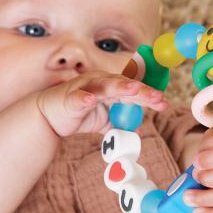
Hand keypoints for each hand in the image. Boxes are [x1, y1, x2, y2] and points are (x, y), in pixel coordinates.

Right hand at [34, 71, 169, 137]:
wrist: (49, 117)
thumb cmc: (77, 114)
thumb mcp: (103, 120)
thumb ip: (119, 121)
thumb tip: (138, 129)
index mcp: (109, 87)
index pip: (133, 91)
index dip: (148, 96)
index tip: (164, 103)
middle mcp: (99, 83)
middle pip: (123, 85)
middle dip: (141, 92)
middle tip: (157, 98)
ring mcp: (84, 88)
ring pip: (104, 86)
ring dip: (119, 87)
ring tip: (133, 89)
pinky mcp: (70, 98)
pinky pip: (78, 98)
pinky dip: (84, 98)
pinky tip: (90, 100)